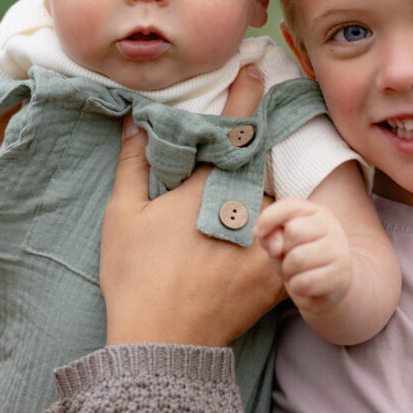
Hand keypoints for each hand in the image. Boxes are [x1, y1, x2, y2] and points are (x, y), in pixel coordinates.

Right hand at [100, 65, 284, 347]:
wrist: (162, 343)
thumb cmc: (134, 278)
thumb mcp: (121, 217)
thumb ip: (133, 165)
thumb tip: (135, 123)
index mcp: (206, 187)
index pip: (232, 130)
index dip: (245, 96)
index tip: (255, 69)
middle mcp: (243, 208)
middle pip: (261, 165)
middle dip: (261, 144)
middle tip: (265, 123)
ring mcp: (264, 241)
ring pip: (279, 201)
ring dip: (273, 192)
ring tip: (261, 192)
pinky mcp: (277, 273)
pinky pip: (291, 242)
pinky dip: (289, 232)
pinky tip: (284, 232)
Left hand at [254, 197, 351, 317]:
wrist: (335, 284)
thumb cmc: (304, 258)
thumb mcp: (283, 243)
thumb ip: (273, 235)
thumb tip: (274, 246)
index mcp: (319, 213)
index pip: (291, 206)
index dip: (268, 218)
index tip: (257, 232)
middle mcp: (332, 228)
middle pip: (293, 232)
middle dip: (283, 251)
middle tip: (291, 259)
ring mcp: (339, 252)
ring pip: (297, 259)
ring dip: (289, 271)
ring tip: (298, 273)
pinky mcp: (340, 277)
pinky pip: (304, 282)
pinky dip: (297, 288)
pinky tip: (306, 286)